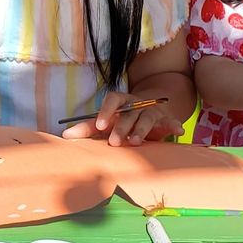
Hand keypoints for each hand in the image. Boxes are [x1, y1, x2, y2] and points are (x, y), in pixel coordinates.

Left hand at [61, 92, 182, 145]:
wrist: (150, 108)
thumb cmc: (122, 118)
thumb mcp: (106, 122)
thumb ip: (87, 128)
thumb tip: (64, 137)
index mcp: (121, 101)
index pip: (113, 99)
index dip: (106, 110)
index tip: (99, 125)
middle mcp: (136, 103)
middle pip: (129, 113)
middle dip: (122, 127)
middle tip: (115, 143)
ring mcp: (152, 110)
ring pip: (147, 118)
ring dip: (142, 130)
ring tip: (136, 142)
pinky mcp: (166, 119)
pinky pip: (171, 121)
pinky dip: (174, 125)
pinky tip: (178, 131)